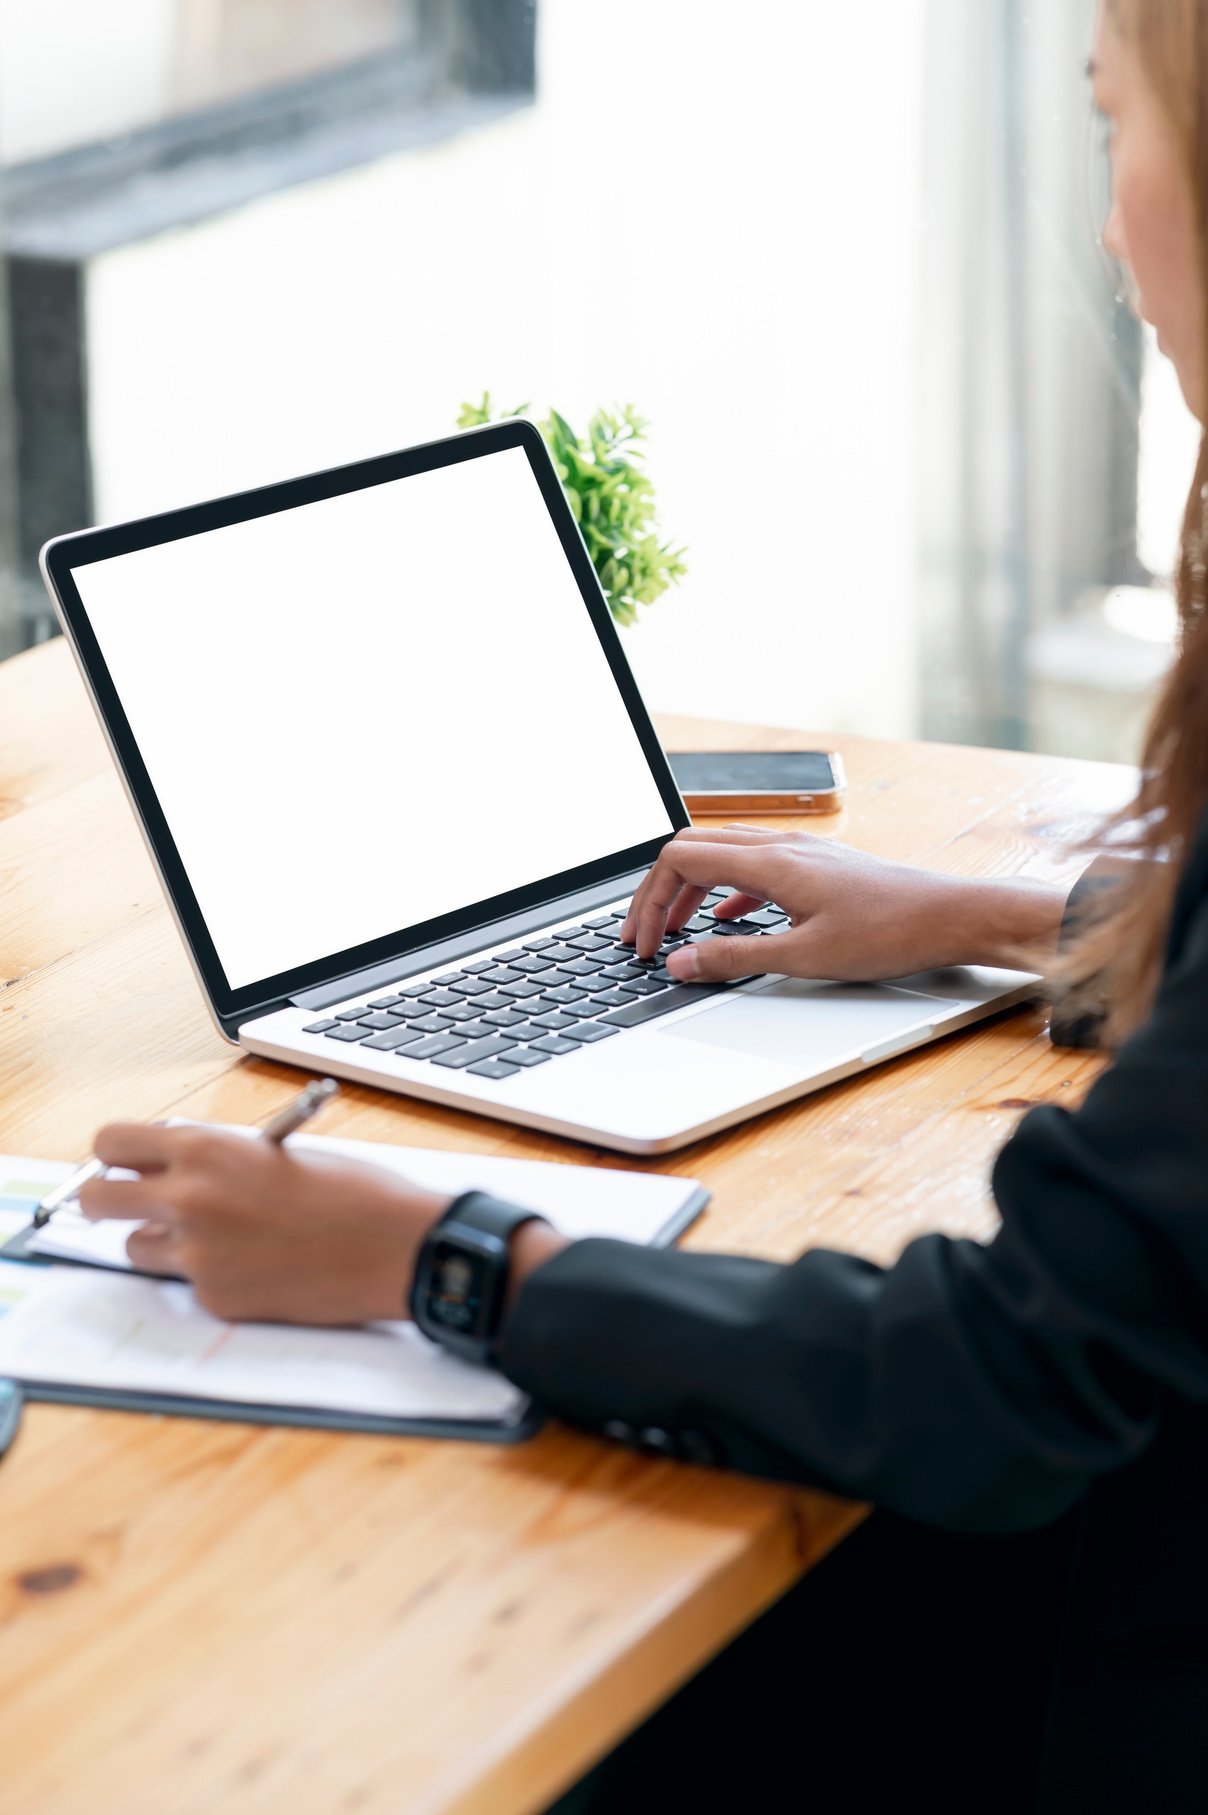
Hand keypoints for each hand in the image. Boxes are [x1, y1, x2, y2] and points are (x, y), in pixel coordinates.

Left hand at [79, 1123, 452, 1324]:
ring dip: (162, 1242)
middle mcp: (188, 1200)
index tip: (125, 1162)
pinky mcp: (215, 1297)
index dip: (116, 1152)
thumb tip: (171, 1168)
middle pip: (97, 1199)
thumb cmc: (350, 1191)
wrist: (391, 1247)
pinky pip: (189, 1283)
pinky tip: (259, 1264)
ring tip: (218, 1235)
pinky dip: (213, 1275)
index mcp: (204, 1150)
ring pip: (137, 1248)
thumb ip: (214, 1158)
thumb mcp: (275, 1151)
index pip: (111, 1142)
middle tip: (130, 1203)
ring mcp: (198, 1255)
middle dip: (107, 1200)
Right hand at [621, 826, 1066, 985]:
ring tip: (676, 930)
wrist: (952, 917)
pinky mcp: (817, 866)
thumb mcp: (803, 957)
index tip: (645, 943)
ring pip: (722, 854)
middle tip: (644, 937)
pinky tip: (727, 918)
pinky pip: (753, 864)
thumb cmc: (889, 933)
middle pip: (692, 850)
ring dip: (690, 889)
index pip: (679, 859)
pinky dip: (725, 889)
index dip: (650, 901)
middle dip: (659, 893)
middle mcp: (781, 845)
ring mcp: (801, 851)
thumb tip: (681, 964)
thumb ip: (734, 959)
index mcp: (769, 861)